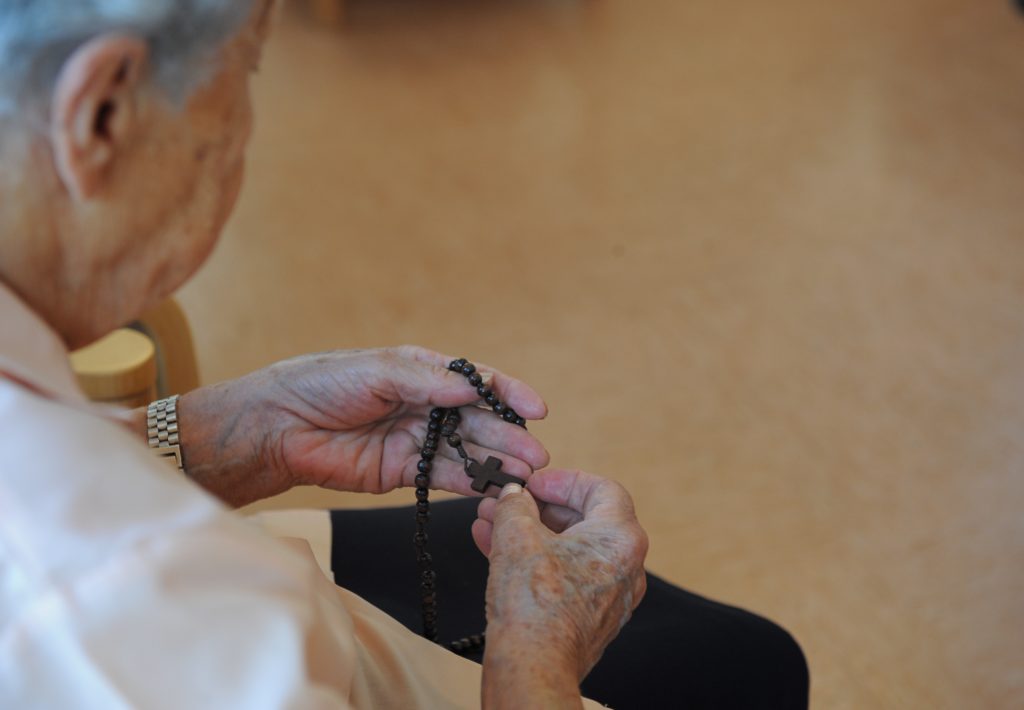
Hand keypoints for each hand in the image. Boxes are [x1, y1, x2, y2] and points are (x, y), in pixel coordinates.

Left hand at [176, 346, 549, 505]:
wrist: (275, 428)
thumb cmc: (320, 384)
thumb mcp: (375, 370)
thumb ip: (425, 380)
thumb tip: (472, 389)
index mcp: (421, 371)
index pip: (475, 381)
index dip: (508, 393)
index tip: (537, 408)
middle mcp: (425, 404)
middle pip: (478, 420)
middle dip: (508, 436)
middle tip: (536, 455)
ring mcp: (416, 439)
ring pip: (467, 451)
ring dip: (496, 462)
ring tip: (524, 476)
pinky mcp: (402, 472)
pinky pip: (444, 477)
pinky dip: (470, 484)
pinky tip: (493, 489)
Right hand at [477, 469, 647, 698]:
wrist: (533, 667)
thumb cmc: (534, 604)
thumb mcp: (516, 534)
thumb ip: (515, 504)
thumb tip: (513, 495)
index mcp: (621, 538)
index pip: (602, 489)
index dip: (564, 480)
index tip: (535, 483)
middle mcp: (627, 566)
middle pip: (585, 519)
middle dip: (539, 508)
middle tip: (510, 503)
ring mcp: (611, 595)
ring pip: (570, 550)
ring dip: (531, 533)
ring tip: (491, 524)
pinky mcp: (591, 618)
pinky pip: (566, 576)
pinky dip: (536, 560)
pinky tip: (496, 551)